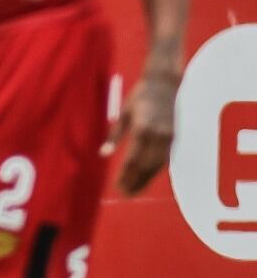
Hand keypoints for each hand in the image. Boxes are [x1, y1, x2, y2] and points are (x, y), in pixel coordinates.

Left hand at [106, 75, 177, 194]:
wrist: (165, 83)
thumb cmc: (140, 96)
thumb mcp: (124, 113)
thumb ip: (114, 135)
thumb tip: (103, 154)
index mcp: (143, 128)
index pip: (133, 159)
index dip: (125, 175)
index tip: (116, 185)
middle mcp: (158, 135)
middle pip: (145, 166)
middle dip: (134, 181)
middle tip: (123, 193)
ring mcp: (168, 137)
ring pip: (156, 165)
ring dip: (145, 179)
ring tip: (133, 190)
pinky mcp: (174, 137)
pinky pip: (164, 159)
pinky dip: (154, 171)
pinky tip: (145, 177)